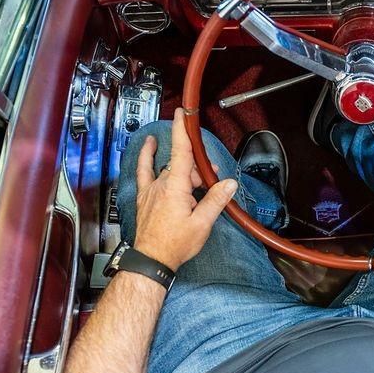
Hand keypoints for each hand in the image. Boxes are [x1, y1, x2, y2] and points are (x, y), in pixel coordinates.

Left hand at [133, 109, 237, 269]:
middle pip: (182, 165)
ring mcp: (151, 189)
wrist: (152, 259)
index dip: (182, 130)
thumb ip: (215, 200)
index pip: (181, 151)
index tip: (183, 113)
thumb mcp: (202, 224)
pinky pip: (144, 170)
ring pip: (170, 170)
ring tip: (197, 186)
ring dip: (186, 173)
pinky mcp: (145, 196)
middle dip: (199, 169)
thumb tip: (229, 184)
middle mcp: (161, 183)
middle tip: (212, 182)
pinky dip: (146, 156)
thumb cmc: (175, 244)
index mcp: (175, 187)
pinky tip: (149, 145)